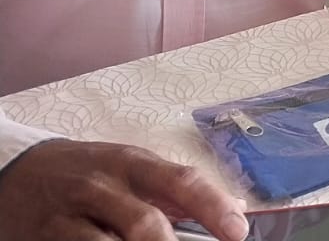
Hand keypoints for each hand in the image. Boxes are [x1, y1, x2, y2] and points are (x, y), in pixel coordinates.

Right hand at [0, 138, 246, 240]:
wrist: (17, 170)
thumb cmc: (87, 171)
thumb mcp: (131, 168)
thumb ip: (176, 190)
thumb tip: (236, 208)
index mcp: (133, 163)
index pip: (181, 181)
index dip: (213, 206)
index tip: (238, 232)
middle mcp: (102, 186)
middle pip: (144, 223)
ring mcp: (69, 216)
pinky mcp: (46, 239)